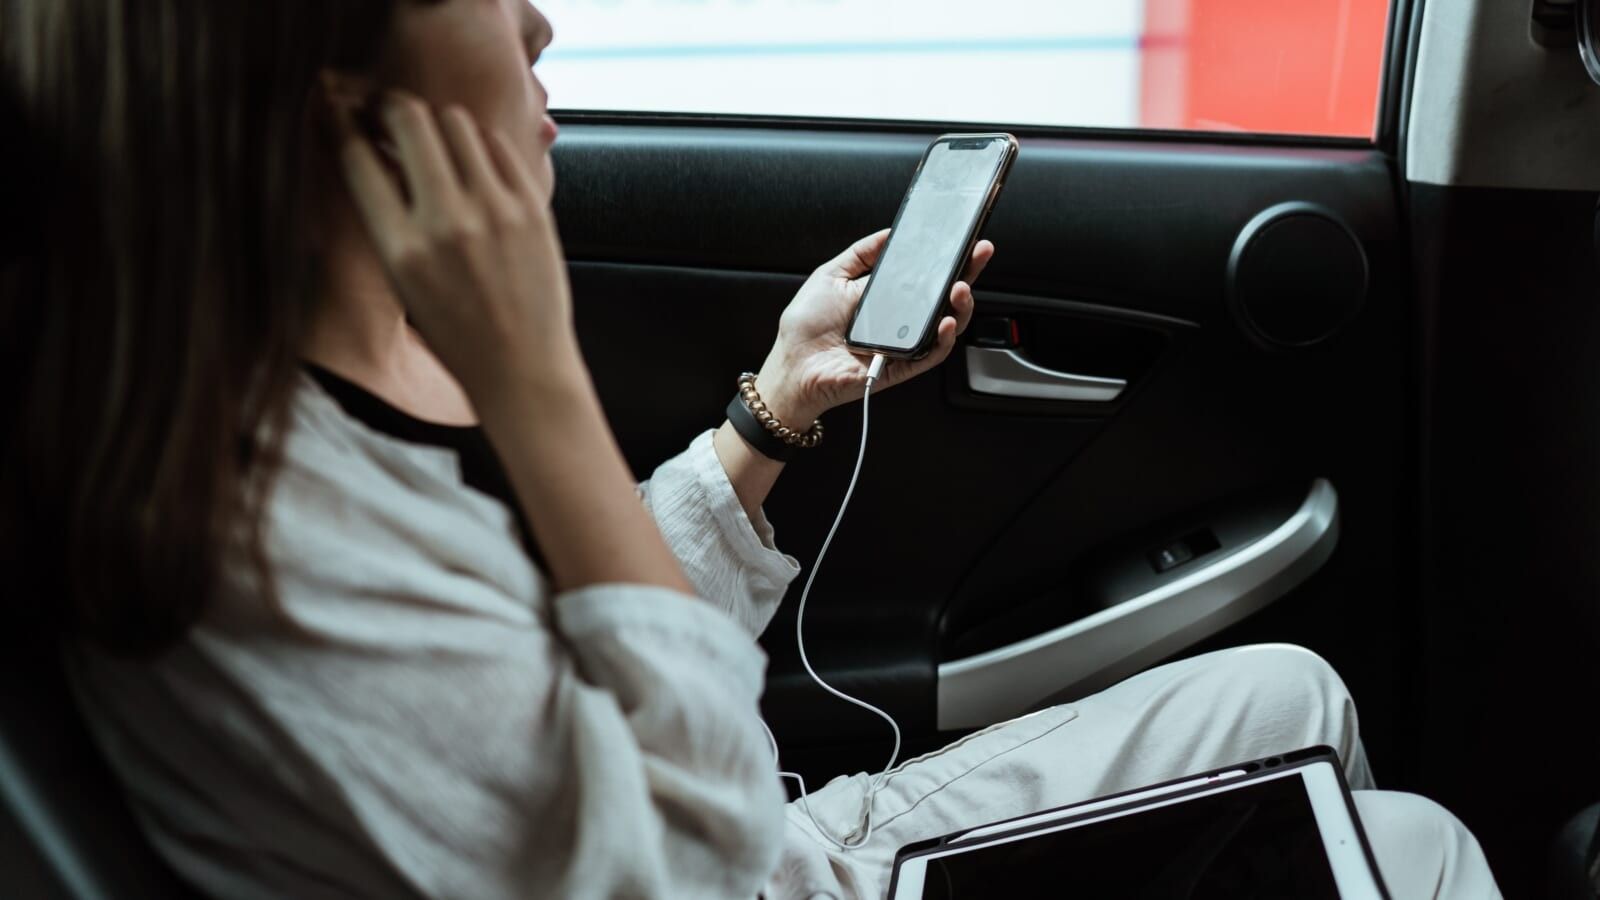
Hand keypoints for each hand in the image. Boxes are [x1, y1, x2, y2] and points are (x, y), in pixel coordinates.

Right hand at [332, 87, 577, 405]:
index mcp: (401, 249)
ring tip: (432, 137)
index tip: (341, 112)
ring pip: (456, 121)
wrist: (522, 367)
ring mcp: (494, 212)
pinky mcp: (532, 209)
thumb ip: (387, 219)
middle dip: (391, 106)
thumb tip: (373, 150)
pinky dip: (478, 142)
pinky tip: (470, 156)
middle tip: (388, 112)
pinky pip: (498, 145)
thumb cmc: (457, 334)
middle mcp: (446, 224)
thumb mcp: (402, 283)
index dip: (342, 122)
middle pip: (409, 119)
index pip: (357, 158)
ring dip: (437, 120)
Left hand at [754, 230, 993, 424]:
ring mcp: (902, 345)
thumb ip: (861, 254)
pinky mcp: (899, 367)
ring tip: (961, 288)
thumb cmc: (805, 328)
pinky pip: (929, 355)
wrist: (792, 366)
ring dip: (959, 307)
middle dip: (968, 274)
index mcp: (887, 299)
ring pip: (945, 328)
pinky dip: (941, 340)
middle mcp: (900, 322)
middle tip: (978, 254)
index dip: (948, 259)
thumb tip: (889, 233)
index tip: (964, 240)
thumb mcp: (831, 275)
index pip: (926, 277)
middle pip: (944, 299)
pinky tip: (945, 322)